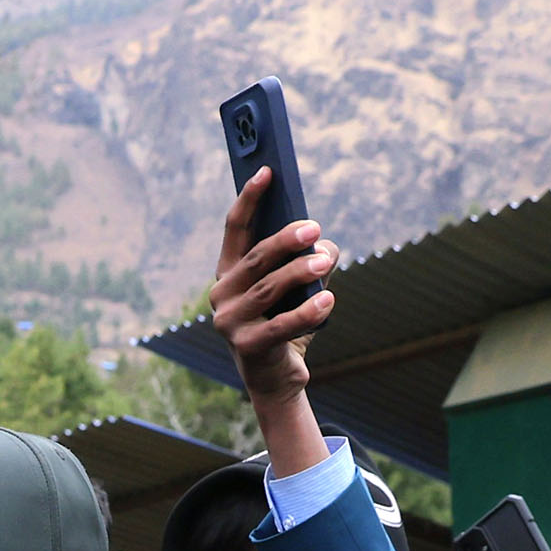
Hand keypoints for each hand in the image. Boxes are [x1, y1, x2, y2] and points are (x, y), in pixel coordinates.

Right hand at [209, 169, 339, 475]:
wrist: (275, 379)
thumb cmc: (285, 324)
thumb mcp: (297, 287)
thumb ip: (309, 259)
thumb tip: (324, 246)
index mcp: (229, 272)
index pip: (235, 230)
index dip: (250, 199)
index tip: (267, 172)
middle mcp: (221, 295)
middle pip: (257, 258)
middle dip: (286, 240)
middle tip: (314, 228)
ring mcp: (230, 323)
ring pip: (269, 288)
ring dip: (300, 271)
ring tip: (325, 261)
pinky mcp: (247, 348)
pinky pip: (281, 325)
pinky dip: (307, 312)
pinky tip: (328, 300)